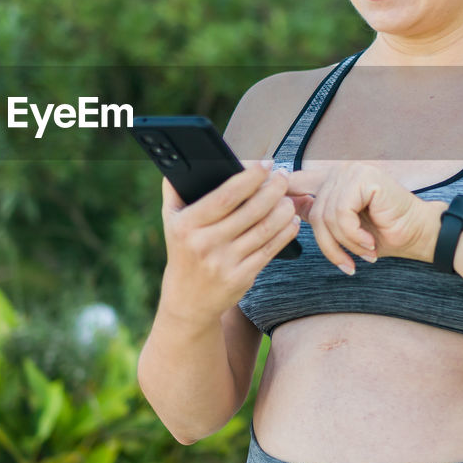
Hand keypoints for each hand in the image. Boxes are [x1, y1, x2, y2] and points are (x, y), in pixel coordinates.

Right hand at [157, 161, 302, 323]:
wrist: (188, 301)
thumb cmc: (182, 251)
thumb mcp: (171, 222)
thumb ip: (174, 191)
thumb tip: (180, 161)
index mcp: (188, 225)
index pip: (225, 196)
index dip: (249, 178)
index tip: (265, 164)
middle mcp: (205, 244)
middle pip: (250, 211)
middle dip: (273, 189)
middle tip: (284, 175)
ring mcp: (225, 263)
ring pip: (264, 230)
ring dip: (283, 210)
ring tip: (290, 197)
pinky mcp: (242, 278)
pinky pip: (269, 250)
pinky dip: (285, 233)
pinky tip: (291, 221)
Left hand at [285, 160, 443, 273]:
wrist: (419, 235)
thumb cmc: (383, 234)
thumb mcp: (342, 228)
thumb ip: (318, 216)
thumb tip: (283, 211)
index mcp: (330, 180)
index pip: (293, 180)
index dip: (270, 184)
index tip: (244, 178)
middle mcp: (338, 172)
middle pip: (313, 212)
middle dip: (329, 245)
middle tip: (348, 263)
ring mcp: (351, 172)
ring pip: (327, 216)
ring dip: (346, 244)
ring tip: (364, 253)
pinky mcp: (363, 178)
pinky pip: (342, 214)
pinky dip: (354, 236)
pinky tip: (370, 243)